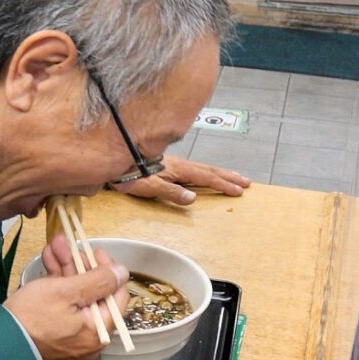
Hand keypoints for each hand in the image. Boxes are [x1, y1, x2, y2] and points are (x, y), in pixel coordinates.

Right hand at [4, 234, 128, 359]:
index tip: (96, 253)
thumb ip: (98, 281)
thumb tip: (122, 273)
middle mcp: (90, 335)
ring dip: (66, 268)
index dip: (108, 271)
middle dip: (80, 264)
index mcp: (99, 330)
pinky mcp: (56, 329)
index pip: (116, 296)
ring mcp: (73, 332)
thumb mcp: (67, 292)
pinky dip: (57, 282)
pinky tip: (49, 259)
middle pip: (94, 293)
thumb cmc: (33, 315)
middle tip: (70, 245)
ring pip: (76, 294)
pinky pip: (64, 303)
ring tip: (55, 245)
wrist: (0, 338)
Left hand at [107, 155, 250, 204]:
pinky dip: (206, 171)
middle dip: (228, 176)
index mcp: (177, 169)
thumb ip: (171, 192)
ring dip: (220, 173)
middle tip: (246, 182)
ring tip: (234, 177)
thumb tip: (193, 198)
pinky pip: (193, 168)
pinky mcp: (167, 165)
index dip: (223, 184)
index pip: (206, 177)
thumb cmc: (128, 174)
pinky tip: (205, 174)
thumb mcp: (149, 186)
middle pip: (208, 170)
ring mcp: (173, 163)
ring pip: (202, 167)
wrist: (111, 161)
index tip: (239, 190)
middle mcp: (178, 164)